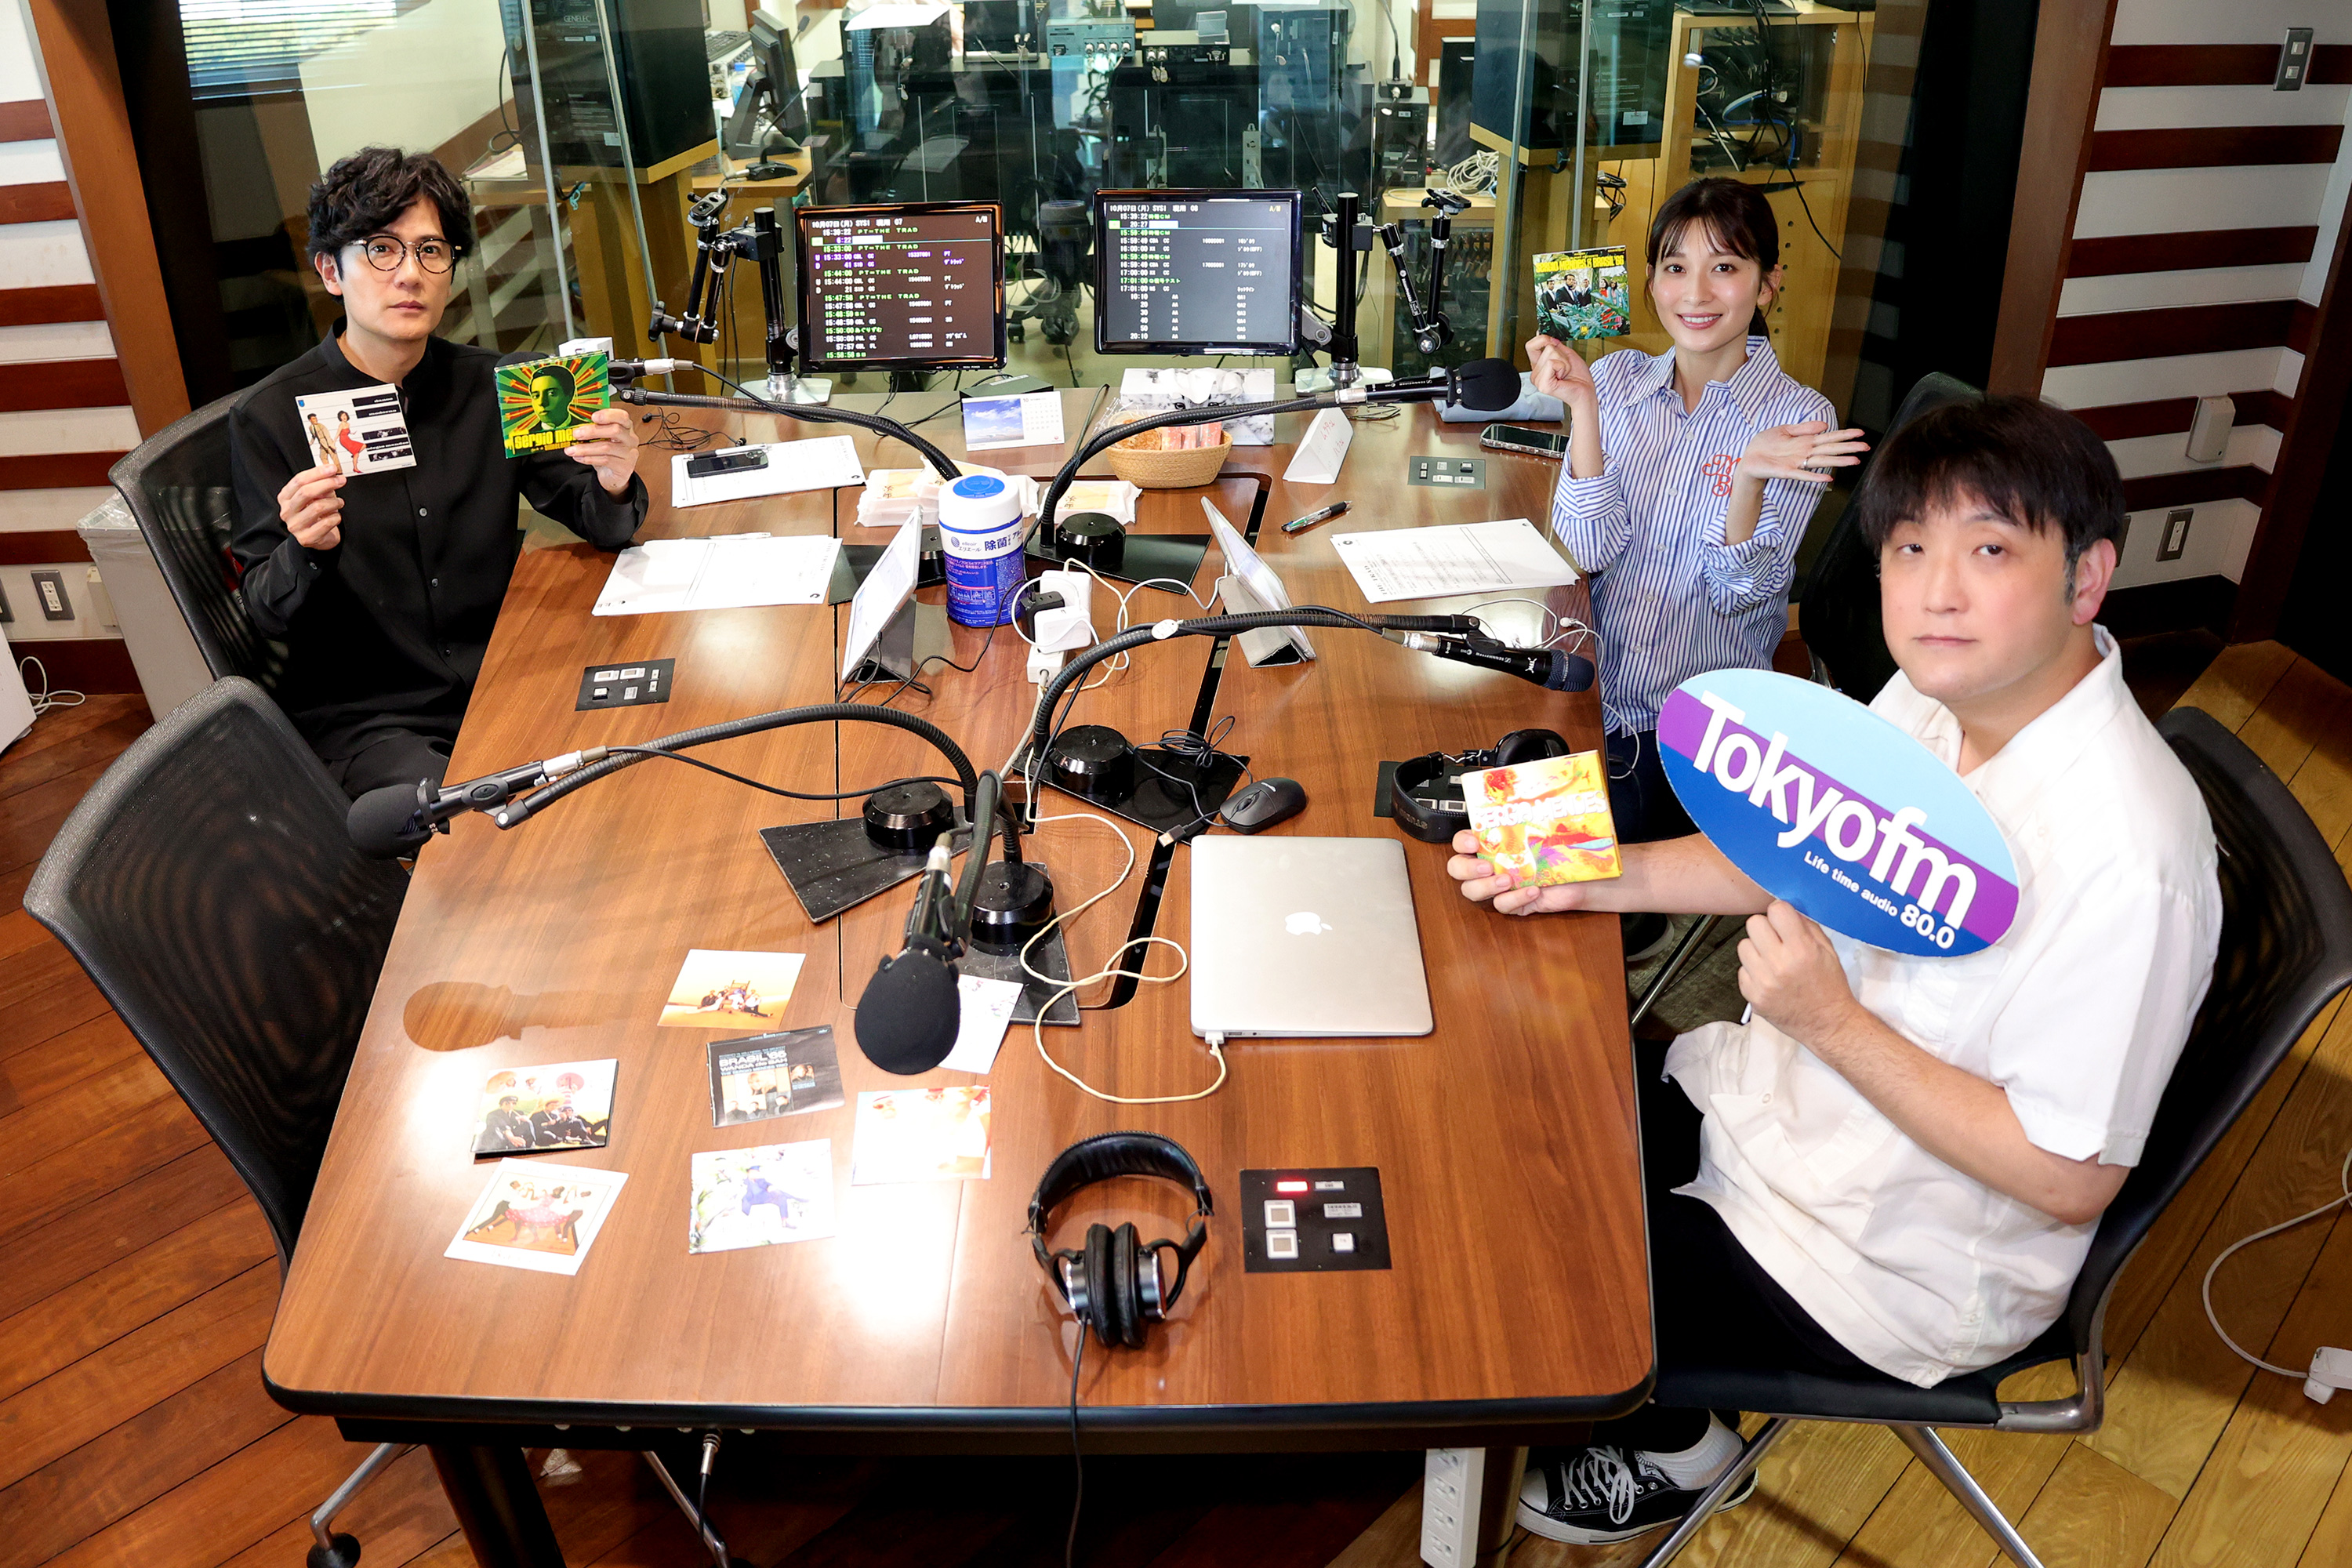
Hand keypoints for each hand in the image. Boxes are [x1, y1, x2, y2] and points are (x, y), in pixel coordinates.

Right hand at [277, 464, 344, 549]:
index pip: (299, 481)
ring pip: (317, 507)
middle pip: (306, 492)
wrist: (318, 537)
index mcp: (285, 497)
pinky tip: (336, 516)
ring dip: (334, 502)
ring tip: (339, 502)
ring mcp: (295, 526)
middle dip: (327, 484)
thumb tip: (331, 472)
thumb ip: (319, 484)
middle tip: (341, 481)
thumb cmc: (316, 514)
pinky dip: (336, 517)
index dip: (317, 473)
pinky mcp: (306, 538)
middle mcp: (286, 511)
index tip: (332, 469)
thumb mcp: (315, 496)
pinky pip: (325, 523)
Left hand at [565, 407, 641, 494]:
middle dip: (592, 431)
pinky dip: (589, 458)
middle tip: (576, 434)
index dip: (608, 415)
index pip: (622, 416)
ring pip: (607, 447)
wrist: (612, 475)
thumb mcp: (601, 438)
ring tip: (572, 450)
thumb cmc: (607, 453)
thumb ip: (594, 429)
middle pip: (615, 430)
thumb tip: (576, 425)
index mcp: (625, 427)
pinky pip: (605, 460)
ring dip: (585, 448)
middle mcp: (630, 439)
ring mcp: (629, 453)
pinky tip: (579, 458)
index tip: (593, 416)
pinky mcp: (624, 467)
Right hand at [1446, 829, 1601, 915]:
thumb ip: (1529, 816)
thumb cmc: (1563, 851)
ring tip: (1507, 880)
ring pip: (1472, 891)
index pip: (1462, 842)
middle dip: (1466, 868)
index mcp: (1493, 843)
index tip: (1473, 841)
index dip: (1461, 842)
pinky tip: (1531, 891)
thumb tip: (1531, 794)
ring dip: (1485, 886)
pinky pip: (1501, 905)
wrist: (1584, 877)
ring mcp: (1499, 885)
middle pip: (1457, 869)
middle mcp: (1491, 864)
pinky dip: (1514, 899)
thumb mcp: (1544, 828)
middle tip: (1486, 866)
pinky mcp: (1512, 903)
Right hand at [1525, 335, 1596, 407]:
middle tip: (1565, 368)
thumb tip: (1545, 336)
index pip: (1530, 346)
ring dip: (1563, 362)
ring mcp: (1538, 380)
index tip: (1553, 342)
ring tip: (1564, 373)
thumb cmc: (1578, 377)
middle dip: (1561, 355)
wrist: (1585, 391)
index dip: (1542, 339)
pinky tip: (1563, 377)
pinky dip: (1562, 367)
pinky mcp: (1543, 384)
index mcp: (1539, 366)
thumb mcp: (1567, 354)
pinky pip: (1552, 363)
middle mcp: (1536, 373)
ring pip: (1550, 354)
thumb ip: (1555, 345)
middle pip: (1546, 348)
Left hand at [1734, 420, 1868, 486]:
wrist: (1748, 458)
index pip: (1829, 437)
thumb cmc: (1765, 445)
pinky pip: (1803, 475)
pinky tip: (1828, 478)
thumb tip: (1823, 424)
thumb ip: (1803, 428)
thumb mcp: (1784, 430)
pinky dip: (1815, 477)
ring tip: (1855, 461)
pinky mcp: (1787, 472)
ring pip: (1822, 461)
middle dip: (1849, 448)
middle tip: (1866, 447)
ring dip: (1839, 461)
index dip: (1844, 435)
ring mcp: (1797, 463)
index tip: (1860, 433)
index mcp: (1805, 441)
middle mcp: (1804, 453)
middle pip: (1831, 449)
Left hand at [1736, 901, 1861, 1047]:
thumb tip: (1787, 908)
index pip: (1776, 910)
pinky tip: (1769, 978)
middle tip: (1777, 940)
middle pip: (1754, 923)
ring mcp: (1763, 981)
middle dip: (1766, 928)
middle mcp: (1779, 964)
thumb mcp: (1828, 951)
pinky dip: (1753, 971)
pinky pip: (1741, 969)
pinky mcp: (1752, 996)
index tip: (1784, 920)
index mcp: (1802, 949)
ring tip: (1772, 960)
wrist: (1828, 1024)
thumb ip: (1806, 926)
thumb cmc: (1831, 987)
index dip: (1781, 913)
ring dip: (1756, 949)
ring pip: (1743, 945)